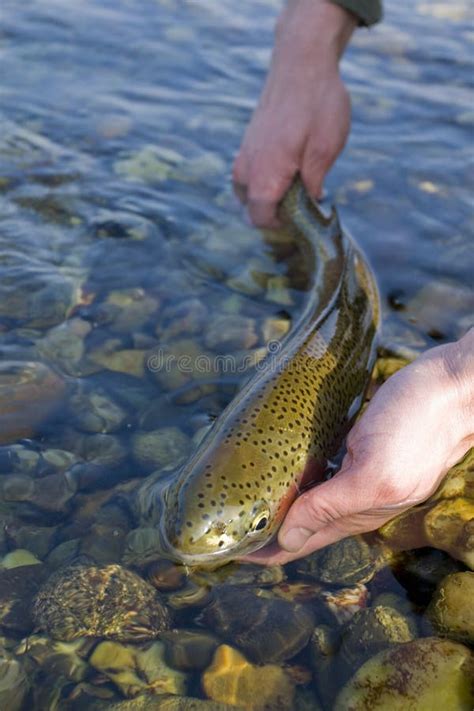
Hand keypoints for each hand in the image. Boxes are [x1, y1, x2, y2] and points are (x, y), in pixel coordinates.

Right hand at [233, 0, 356, 226]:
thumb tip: (310, 205)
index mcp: (265, 176)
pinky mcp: (247, 144)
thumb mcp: (325, 150)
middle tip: (303, 207)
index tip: (303, 221)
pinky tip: (289, 170)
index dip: (281, 227)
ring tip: (297, 188)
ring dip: (269, 197)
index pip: (261, 219)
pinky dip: (265, 181)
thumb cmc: (317, 105)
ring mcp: (244, 155)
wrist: (300, 63)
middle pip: (251, 209)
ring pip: (248, 193)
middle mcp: (247, 169)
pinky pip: (250, 175)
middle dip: (274, 214)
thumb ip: (313, 185)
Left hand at [245, 329, 473, 564]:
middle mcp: (357, 497)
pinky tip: (281, 465)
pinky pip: (322, 467)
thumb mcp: (372, 471)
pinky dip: (297, 472)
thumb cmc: (420, 424)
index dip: (263, 551)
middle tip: (224, 526)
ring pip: (310, 496)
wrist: (457, 386)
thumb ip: (331, 506)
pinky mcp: (360, 445)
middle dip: (264, 529)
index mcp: (358, 510)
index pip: (299, 542)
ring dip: (278, 501)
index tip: (226, 550)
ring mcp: (360, 471)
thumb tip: (288, 539)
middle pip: (301, 522)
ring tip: (244, 500)